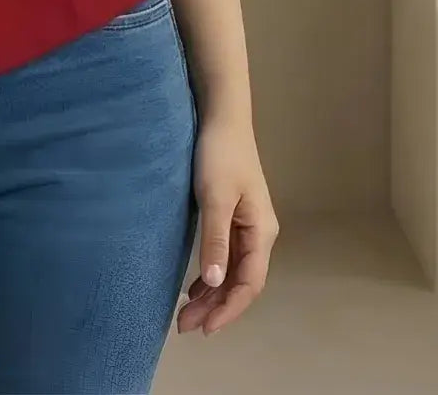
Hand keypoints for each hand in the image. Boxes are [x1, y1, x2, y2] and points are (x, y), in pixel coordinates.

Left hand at [178, 112, 278, 335]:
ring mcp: (247, 225)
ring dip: (212, 293)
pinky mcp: (233, 216)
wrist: (222, 117)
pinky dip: (212, 275)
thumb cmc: (220, 154)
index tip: (205, 329)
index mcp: (261, 232)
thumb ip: (215, 239)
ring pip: (232, 271)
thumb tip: (216, 283)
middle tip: (185, 326)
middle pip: (241, 281)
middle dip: (216, 306)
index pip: (249, 283)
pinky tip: (196, 286)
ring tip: (187, 314)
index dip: (229, 309)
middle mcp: (259, 233)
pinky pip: (226, 256)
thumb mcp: (215, 197)